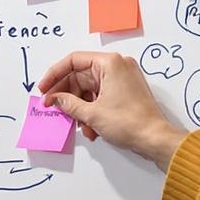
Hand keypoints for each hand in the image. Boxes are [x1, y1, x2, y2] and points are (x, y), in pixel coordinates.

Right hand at [36, 50, 185, 166]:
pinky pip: (100, 96)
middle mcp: (117, 66)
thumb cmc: (129, 122)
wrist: (155, 138)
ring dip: (80, 107)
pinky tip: (90, 128)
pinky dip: (92, 110)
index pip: (74, 61)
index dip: (55, 75)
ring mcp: (122, 79)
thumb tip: (54, 99)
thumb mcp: (92, 114)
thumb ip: (68, 103)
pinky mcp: (125, 91)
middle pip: (81, 76)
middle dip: (67, 95)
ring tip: (78, 125)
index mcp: (109, 63)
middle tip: (53, 108)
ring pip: (89, 89)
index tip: (44, 89)